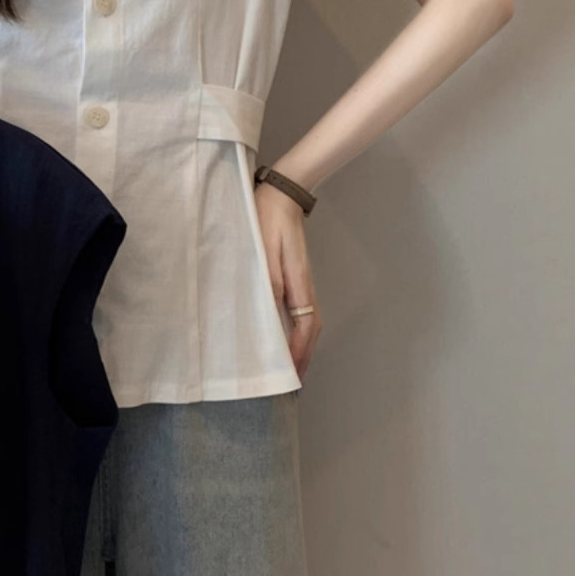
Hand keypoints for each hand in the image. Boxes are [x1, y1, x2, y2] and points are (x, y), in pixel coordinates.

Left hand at [253, 182, 321, 381]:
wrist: (280, 194)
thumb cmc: (267, 220)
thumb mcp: (263, 251)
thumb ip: (268, 282)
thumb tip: (269, 313)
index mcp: (298, 282)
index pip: (305, 326)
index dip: (298, 351)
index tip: (291, 374)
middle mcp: (304, 286)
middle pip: (311, 328)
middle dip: (304, 355)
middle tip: (293, 381)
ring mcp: (301, 281)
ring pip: (307, 321)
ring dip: (302, 344)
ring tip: (291, 365)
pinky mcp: (294, 276)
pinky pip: (299, 310)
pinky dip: (296, 328)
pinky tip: (283, 333)